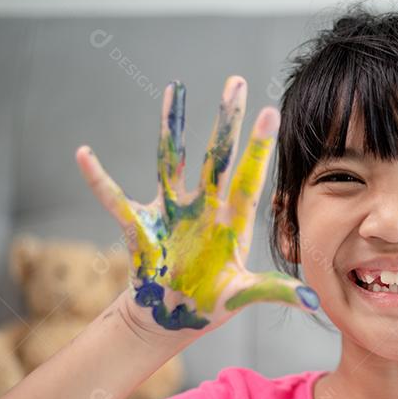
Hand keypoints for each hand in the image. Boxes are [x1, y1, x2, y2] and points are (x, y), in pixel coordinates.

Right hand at [76, 76, 319, 334]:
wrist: (173, 316)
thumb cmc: (212, 303)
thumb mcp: (243, 296)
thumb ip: (275, 292)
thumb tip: (314, 302)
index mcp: (232, 220)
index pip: (250, 178)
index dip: (258, 147)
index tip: (271, 111)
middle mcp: (204, 207)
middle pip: (216, 156)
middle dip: (226, 121)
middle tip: (236, 82)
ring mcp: (171, 211)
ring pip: (171, 160)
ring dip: (173, 126)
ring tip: (175, 88)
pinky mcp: (141, 224)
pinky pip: (115, 198)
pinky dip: (97, 179)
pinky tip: (83, 155)